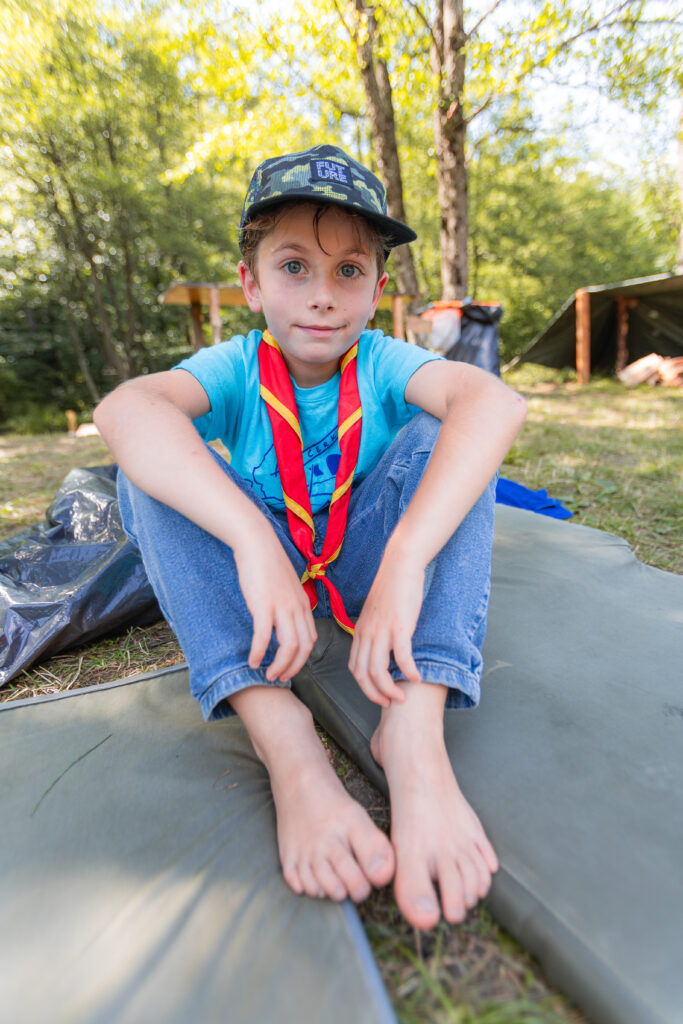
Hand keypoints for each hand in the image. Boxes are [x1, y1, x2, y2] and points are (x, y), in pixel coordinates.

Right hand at [233, 528, 316, 682]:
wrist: (257, 543)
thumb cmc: (268, 564)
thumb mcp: (286, 587)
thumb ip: (289, 605)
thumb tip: (284, 622)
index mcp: (304, 604)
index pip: (310, 640)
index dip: (301, 659)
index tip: (288, 667)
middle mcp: (297, 608)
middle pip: (303, 647)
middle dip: (293, 668)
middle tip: (279, 677)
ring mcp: (282, 607)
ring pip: (289, 646)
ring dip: (280, 665)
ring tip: (269, 675)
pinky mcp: (263, 605)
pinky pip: (264, 636)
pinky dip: (260, 653)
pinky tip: (253, 661)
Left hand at [348, 547, 423, 706]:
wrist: (400, 565)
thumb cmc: (392, 588)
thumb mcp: (376, 613)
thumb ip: (376, 632)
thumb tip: (383, 650)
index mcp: (360, 632)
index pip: (355, 668)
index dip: (366, 687)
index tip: (380, 695)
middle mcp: (366, 634)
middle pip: (362, 675)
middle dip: (375, 695)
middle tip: (389, 704)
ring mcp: (381, 631)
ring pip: (377, 671)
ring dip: (389, 690)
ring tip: (401, 697)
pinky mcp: (399, 626)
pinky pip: (402, 657)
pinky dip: (408, 672)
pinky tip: (417, 678)